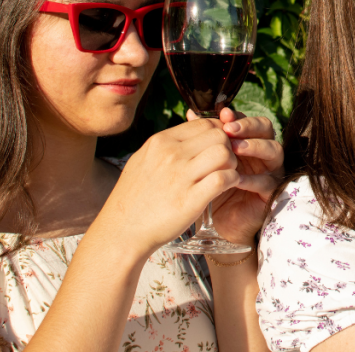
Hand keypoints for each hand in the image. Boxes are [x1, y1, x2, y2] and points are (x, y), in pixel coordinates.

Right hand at [95, 118, 240, 259]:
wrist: (121, 231)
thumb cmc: (133, 198)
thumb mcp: (143, 160)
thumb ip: (167, 145)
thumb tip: (189, 131)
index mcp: (160, 142)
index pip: (204, 123)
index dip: (218, 133)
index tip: (218, 147)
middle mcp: (171, 154)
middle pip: (218, 135)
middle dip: (228, 147)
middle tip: (224, 163)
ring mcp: (180, 176)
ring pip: (224, 153)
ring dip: (231, 164)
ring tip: (224, 175)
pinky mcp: (191, 199)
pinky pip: (224, 178)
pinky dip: (232, 180)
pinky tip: (226, 187)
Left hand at [186, 107, 282, 244]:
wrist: (214, 222)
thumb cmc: (209, 188)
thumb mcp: (203, 161)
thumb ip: (201, 138)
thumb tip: (191, 111)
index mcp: (247, 141)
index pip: (249, 120)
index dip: (238, 116)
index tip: (222, 114)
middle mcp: (262, 153)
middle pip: (266, 129)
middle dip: (249, 126)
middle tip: (229, 129)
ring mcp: (269, 171)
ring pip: (273, 151)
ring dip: (255, 147)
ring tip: (236, 148)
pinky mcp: (271, 193)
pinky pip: (267, 182)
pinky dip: (252, 179)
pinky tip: (236, 179)